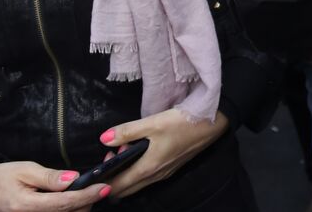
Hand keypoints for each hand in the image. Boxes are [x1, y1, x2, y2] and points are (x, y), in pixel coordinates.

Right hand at [0, 161, 108, 209]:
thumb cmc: (1, 177)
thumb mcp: (25, 170)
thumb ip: (49, 177)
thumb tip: (73, 179)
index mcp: (27, 206)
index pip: (64, 203)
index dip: (87, 195)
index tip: (104, 187)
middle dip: (88, 203)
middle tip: (102, 188)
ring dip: (80, 208)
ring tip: (91, 193)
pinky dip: (69, 210)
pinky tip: (77, 201)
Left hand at [99, 108, 229, 199]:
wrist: (213, 123)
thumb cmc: (183, 123)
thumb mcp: (153, 123)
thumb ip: (127, 131)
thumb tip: (103, 138)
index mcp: (147, 168)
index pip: (117, 186)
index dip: (103, 181)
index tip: (98, 166)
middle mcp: (155, 176)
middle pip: (126, 189)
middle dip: (113, 178)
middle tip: (111, 156)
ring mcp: (164, 173)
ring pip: (137, 183)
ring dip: (126, 173)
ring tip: (124, 150)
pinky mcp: (171, 167)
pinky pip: (148, 176)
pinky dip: (137, 170)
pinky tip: (140, 152)